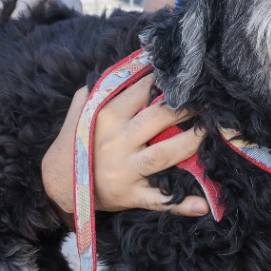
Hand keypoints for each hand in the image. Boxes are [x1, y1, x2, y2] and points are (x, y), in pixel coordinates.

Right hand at [40, 72, 207, 215]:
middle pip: (159, 118)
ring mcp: (125, 170)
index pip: (141, 91)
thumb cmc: (74, 142)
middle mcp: (116, 142)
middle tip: (209, 100)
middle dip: (187, 108)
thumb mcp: (80, 108)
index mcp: (105, 116)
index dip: (166, 82)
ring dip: (191, 142)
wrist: (58, 185)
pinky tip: (204, 204)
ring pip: (165, 154)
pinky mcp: (131, 195)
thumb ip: (101, 88)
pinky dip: (182, 204)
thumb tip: (130, 66)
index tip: (186, 76)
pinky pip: (160, 200)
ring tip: (212, 132)